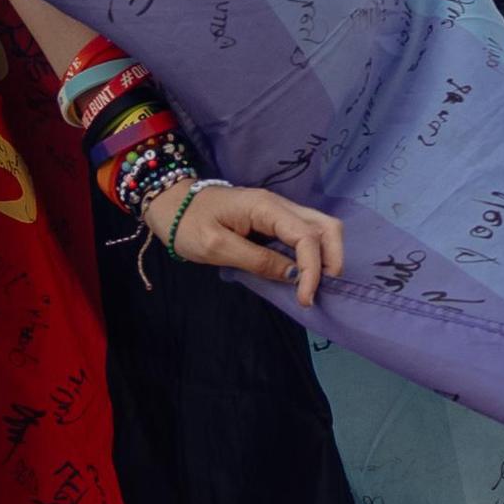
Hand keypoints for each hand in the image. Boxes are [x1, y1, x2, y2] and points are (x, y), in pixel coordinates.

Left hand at [148, 180, 343, 306]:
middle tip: (319, 290)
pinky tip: (303, 274)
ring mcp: (279, 210)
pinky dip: (313, 253)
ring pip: (320, 228)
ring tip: (314, 285)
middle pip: (326, 226)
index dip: (312, 270)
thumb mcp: (217, 247)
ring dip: (326, 256)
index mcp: (265, 207)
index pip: (306, 237)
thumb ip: (257, 260)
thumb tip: (293, 275)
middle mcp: (279, 204)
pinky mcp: (274, 219)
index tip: (304, 299)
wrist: (171, 204)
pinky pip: (305, 233)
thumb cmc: (188, 224)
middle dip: (332, 259)